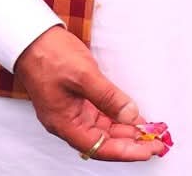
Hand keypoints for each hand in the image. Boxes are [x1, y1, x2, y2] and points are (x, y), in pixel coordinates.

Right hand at [12, 26, 168, 161]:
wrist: (33, 40)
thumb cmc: (50, 57)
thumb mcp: (84, 75)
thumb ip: (108, 97)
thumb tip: (130, 115)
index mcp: (65, 123)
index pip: (100, 147)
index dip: (126, 151)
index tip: (148, 150)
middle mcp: (68, 122)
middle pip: (104, 141)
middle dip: (131, 143)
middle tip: (158, 141)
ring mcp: (73, 112)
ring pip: (104, 129)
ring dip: (127, 131)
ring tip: (151, 132)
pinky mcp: (78, 101)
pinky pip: (101, 116)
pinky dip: (119, 118)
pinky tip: (135, 118)